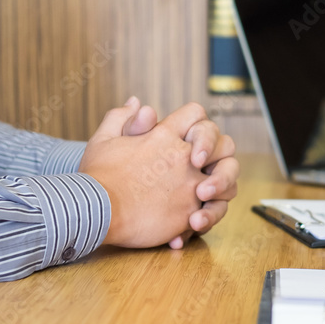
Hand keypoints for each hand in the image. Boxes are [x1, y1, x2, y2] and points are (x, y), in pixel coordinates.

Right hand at [80, 99, 237, 248]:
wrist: (96, 210)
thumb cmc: (98, 175)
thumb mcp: (104, 139)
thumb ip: (121, 118)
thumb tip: (136, 102)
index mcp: (164, 135)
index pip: (195, 113)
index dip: (195, 123)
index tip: (187, 136)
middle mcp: (183, 158)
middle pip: (224, 144)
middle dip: (220, 153)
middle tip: (204, 166)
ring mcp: (190, 186)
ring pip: (228, 181)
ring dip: (221, 186)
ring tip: (204, 194)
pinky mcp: (189, 213)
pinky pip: (212, 212)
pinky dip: (207, 216)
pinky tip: (192, 221)